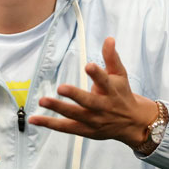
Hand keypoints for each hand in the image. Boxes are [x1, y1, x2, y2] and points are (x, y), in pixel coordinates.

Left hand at [28, 37, 158, 148]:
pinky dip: (50, 124)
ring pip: (74, 115)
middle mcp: (103, 106)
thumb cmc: (122, 94)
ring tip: (42, 100)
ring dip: (58, 108)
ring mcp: (94, 120)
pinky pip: (66, 128)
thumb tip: (108, 38)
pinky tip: (34, 119)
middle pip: (88, 101)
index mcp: (111, 90)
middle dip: (75, 95)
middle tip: (61, 88)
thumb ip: (111, 57)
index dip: (97, 74)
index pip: (104, 81)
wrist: (133, 123)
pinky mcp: (85, 130)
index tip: (88, 66)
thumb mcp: (120, 75)